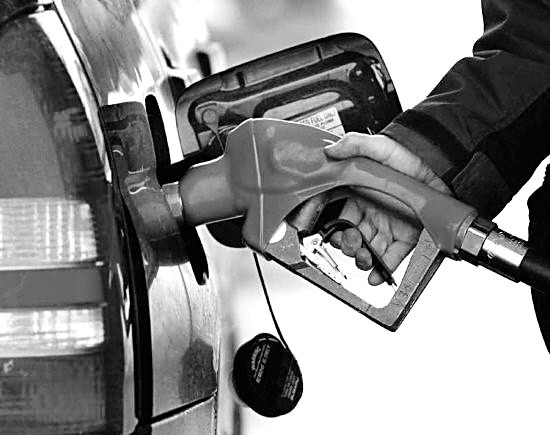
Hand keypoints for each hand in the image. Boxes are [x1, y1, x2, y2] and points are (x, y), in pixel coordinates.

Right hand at [324, 133, 449, 284]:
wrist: (443, 167)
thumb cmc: (413, 156)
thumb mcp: (381, 147)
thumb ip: (355, 145)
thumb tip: (331, 150)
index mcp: (360, 194)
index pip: (338, 216)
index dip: (332, 227)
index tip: (331, 232)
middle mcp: (372, 212)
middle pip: (351, 237)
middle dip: (347, 245)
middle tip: (352, 243)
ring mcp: (389, 226)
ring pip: (368, 249)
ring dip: (361, 259)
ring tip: (364, 258)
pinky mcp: (406, 237)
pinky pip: (391, 257)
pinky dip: (381, 269)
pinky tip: (375, 274)